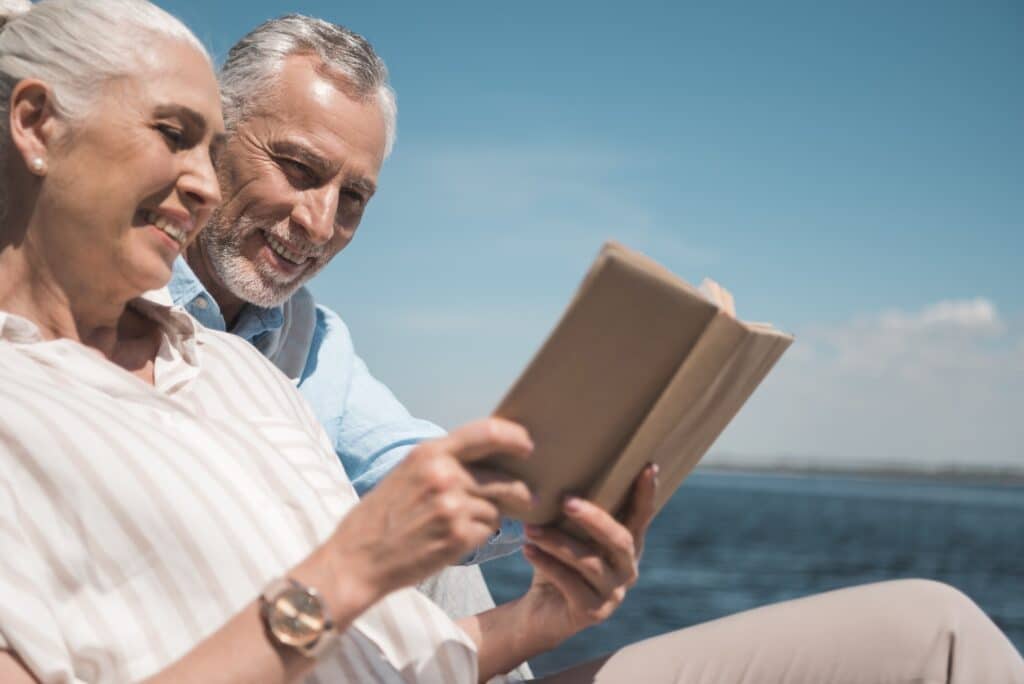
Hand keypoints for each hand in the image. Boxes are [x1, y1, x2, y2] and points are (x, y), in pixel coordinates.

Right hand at [324, 418, 533, 604]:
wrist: (357, 559)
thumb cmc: (382, 516)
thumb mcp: (407, 473)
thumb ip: (444, 462)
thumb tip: (489, 458)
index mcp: (430, 453)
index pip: (488, 432)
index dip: (515, 437)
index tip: (528, 446)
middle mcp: (444, 475)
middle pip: (504, 478)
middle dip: (519, 492)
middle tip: (527, 499)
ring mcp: (453, 507)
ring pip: (496, 508)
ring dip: (489, 517)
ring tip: (462, 524)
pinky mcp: (458, 537)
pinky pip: (488, 531)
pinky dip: (479, 537)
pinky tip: (454, 540)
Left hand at [518, 464, 657, 646]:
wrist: (541, 610)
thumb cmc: (557, 561)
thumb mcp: (568, 534)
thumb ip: (575, 512)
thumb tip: (558, 469)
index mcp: (627, 545)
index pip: (642, 516)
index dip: (646, 493)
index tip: (648, 466)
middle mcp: (627, 569)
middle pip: (620, 540)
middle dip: (594, 518)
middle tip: (566, 500)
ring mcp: (613, 594)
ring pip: (589, 562)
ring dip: (558, 542)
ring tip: (531, 528)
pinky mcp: (592, 612)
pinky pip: (570, 584)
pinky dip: (547, 564)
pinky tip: (528, 550)